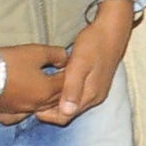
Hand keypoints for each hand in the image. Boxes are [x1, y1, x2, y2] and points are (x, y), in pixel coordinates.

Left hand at [38, 0, 133, 124]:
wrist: (113, 28)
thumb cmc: (94, 43)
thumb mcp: (80, 64)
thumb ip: (72, 88)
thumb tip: (66, 112)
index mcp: (91, 95)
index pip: (64, 117)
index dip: (46, 114)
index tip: (32, 101)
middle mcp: (95, 98)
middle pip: (68, 113)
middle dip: (50, 108)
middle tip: (34, 94)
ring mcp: (97, 91)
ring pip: (72, 105)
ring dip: (57, 101)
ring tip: (42, 88)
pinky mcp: (97, 84)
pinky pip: (77, 96)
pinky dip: (64, 94)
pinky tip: (56, 82)